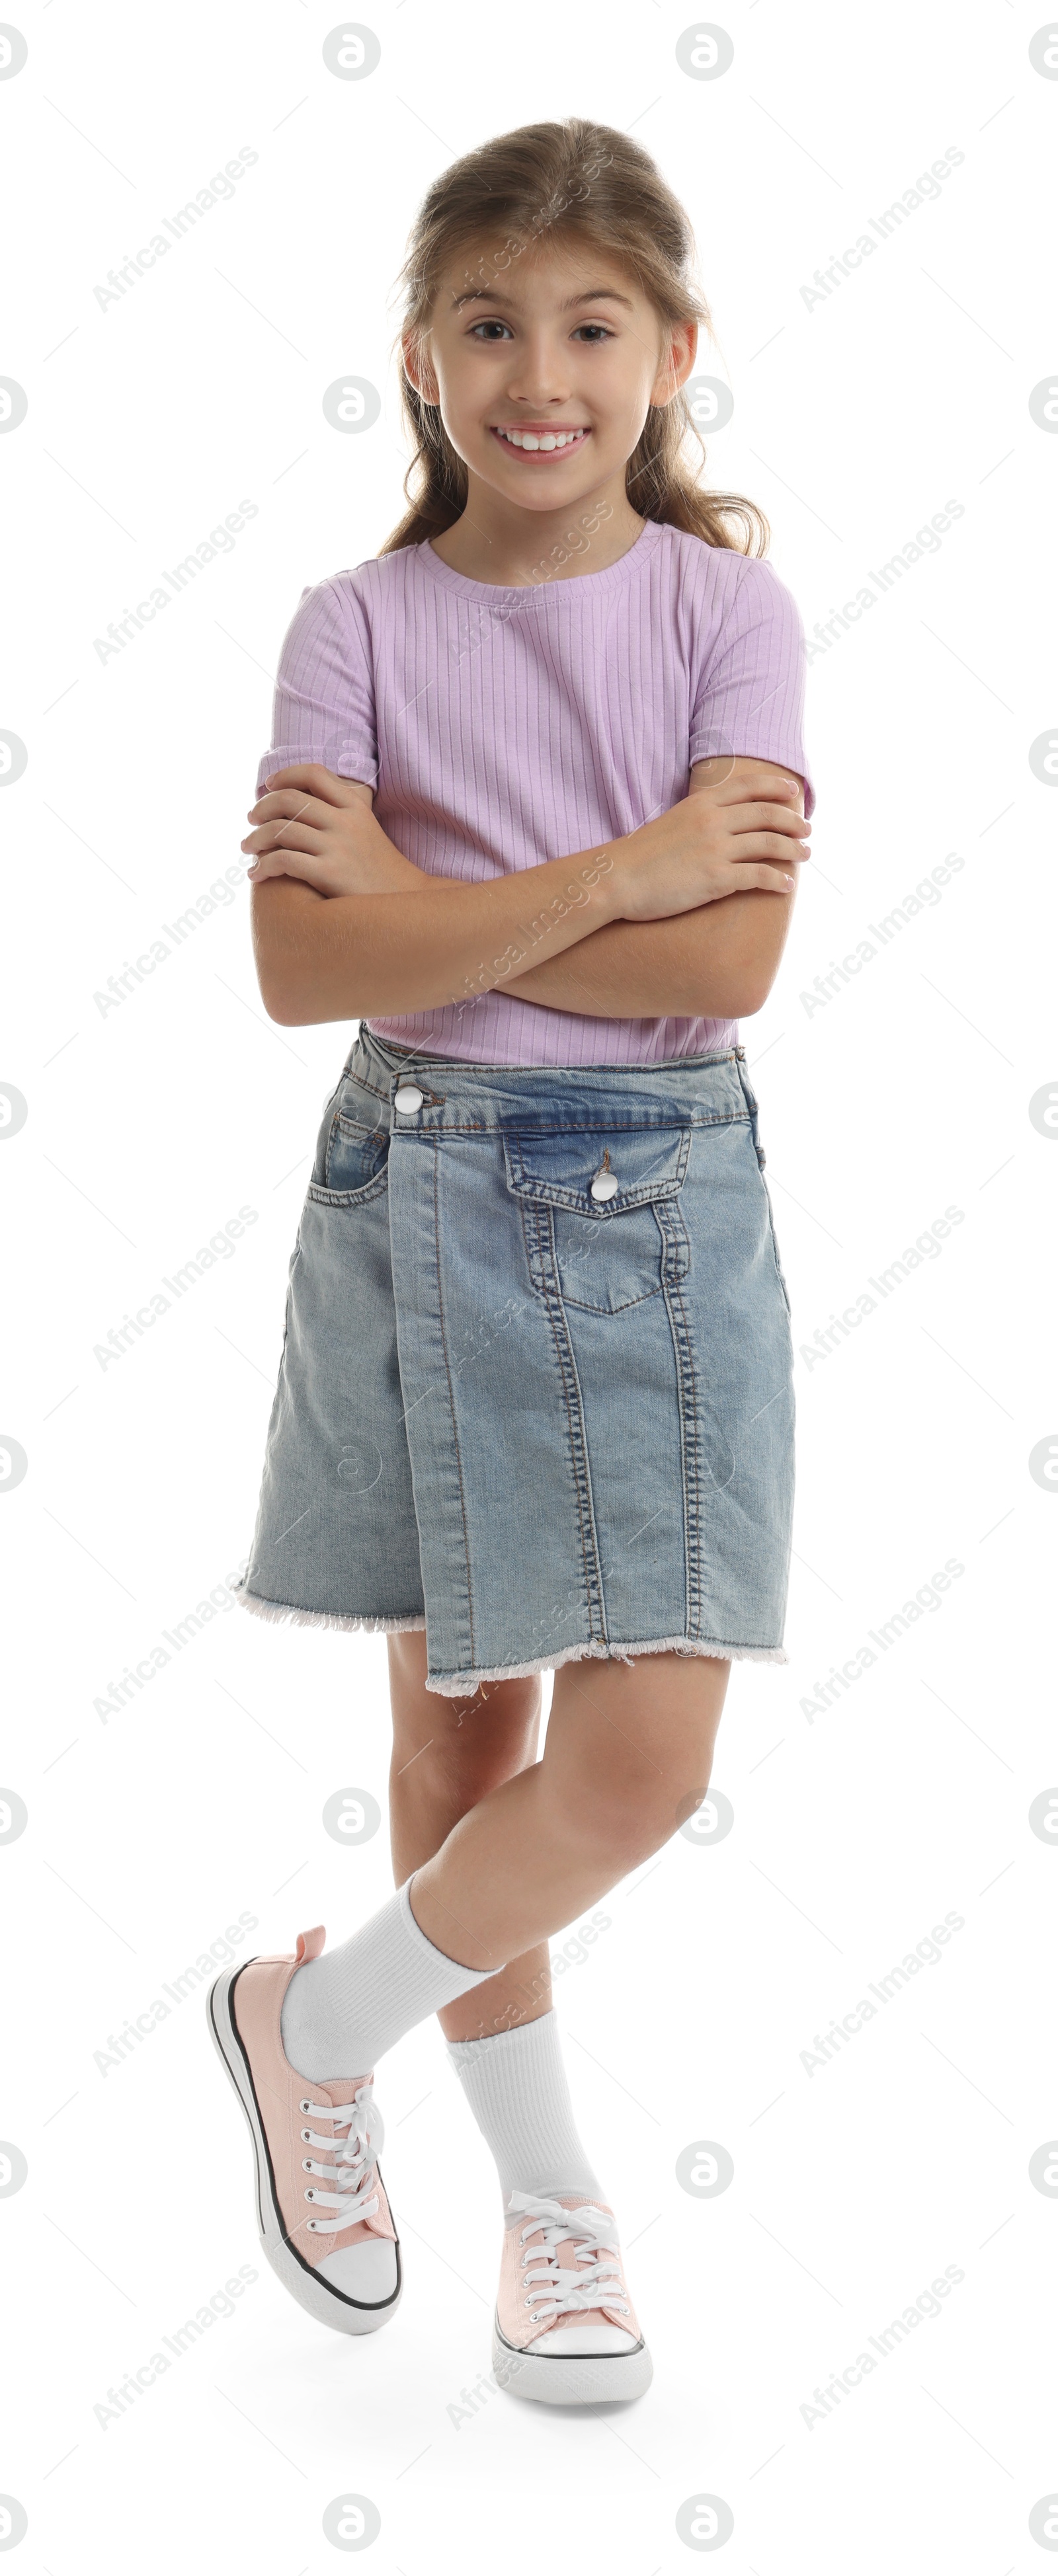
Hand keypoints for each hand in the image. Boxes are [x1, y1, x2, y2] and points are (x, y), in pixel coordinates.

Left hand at [242, 765, 421, 895]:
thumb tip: (298, 807)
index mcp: (355, 806)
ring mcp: (339, 847)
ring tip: (247, 848)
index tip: (269, 786)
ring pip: (281, 830)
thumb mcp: (365, 830)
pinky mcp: (330, 874)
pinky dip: (263, 866)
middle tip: (251, 820)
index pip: (314, 773)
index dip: (286, 775)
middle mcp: (346, 822)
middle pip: (290, 799)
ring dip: (255, 838)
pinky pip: (284, 861)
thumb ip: (339, 814)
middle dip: (262, 808)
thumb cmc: (378, 869)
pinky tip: (257, 875)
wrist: (404, 901)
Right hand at [609, 758, 809, 923]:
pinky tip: (787, 885)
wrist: (617, 879)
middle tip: (807, 830)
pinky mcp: (716, 879)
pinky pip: (759, 876)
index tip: (794, 794)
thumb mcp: (671, 822)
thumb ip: (698, 818)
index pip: (748, 787)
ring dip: (793, 849)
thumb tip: (718, 822)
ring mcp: (716, 850)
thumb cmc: (639, 856)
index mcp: (701, 804)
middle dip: (793, 821)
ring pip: (770, 843)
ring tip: (805, 855)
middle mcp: (713, 822)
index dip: (776, 788)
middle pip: (766, 814)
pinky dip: (779, 879)